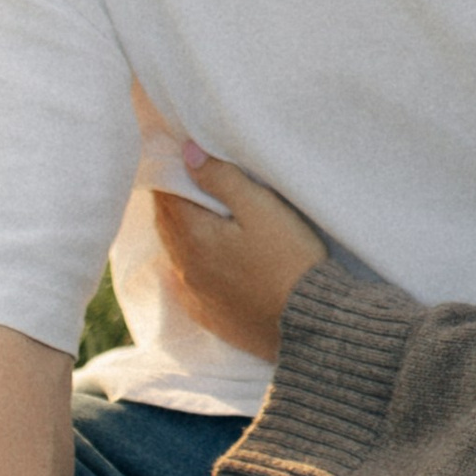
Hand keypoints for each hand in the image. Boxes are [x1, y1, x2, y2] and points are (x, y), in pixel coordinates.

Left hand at [152, 147, 327, 357]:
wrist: (308, 322)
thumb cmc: (289, 259)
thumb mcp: (261, 208)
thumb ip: (222, 178)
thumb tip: (187, 153)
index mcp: (194, 236)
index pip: (168, 196)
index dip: (170, 173)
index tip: (176, 157)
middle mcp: (185, 267)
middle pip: (167, 224)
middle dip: (171, 199)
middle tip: (182, 179)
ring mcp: (195, 294)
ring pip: (175, 253)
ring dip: (178, 230)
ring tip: (190, 212)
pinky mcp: (210, 316)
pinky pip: (184, 284)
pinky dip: (185, 265)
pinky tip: (190, 262)